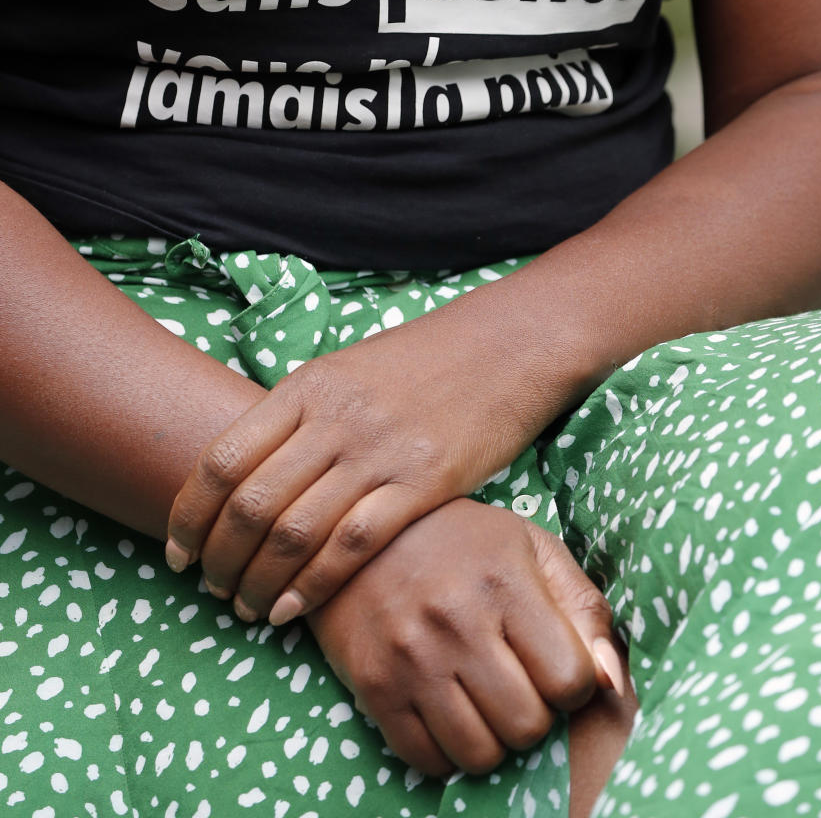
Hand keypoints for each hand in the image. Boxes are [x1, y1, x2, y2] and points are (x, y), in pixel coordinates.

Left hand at [165, 307, 551, 623]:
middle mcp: (334, 418)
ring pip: (295, 531)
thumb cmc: (424, 363)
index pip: (222, 458)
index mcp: (307, 386)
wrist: (507, 347)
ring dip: (259, 581)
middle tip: (212, 591)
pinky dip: (313, 586)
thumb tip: (248, 472)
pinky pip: (352, 545)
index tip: (177, 553)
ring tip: (247, 608)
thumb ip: (299, 415)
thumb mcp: (348, 370)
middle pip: (251, 502)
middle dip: (219, 559)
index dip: (188, 514)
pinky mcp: (423, 482)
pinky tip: (295, 609)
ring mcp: (378, 450)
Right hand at [307, 498, 625, 776]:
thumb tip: (613, 683)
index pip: (571, 681)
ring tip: (483, 698)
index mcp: (505, 582)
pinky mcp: (374, 686)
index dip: (574, 684)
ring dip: (491, 737)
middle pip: (528, 726)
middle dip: (534, 714)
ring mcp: (412, 657)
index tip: (554, 665)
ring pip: (480, 755)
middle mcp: (457, 621)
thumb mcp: (532, 548)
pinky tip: (446, 708)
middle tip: (517, 683)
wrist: (357, 528)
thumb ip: (585, 609)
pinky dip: (445, 749)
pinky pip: (427, 760)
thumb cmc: (463, 540)